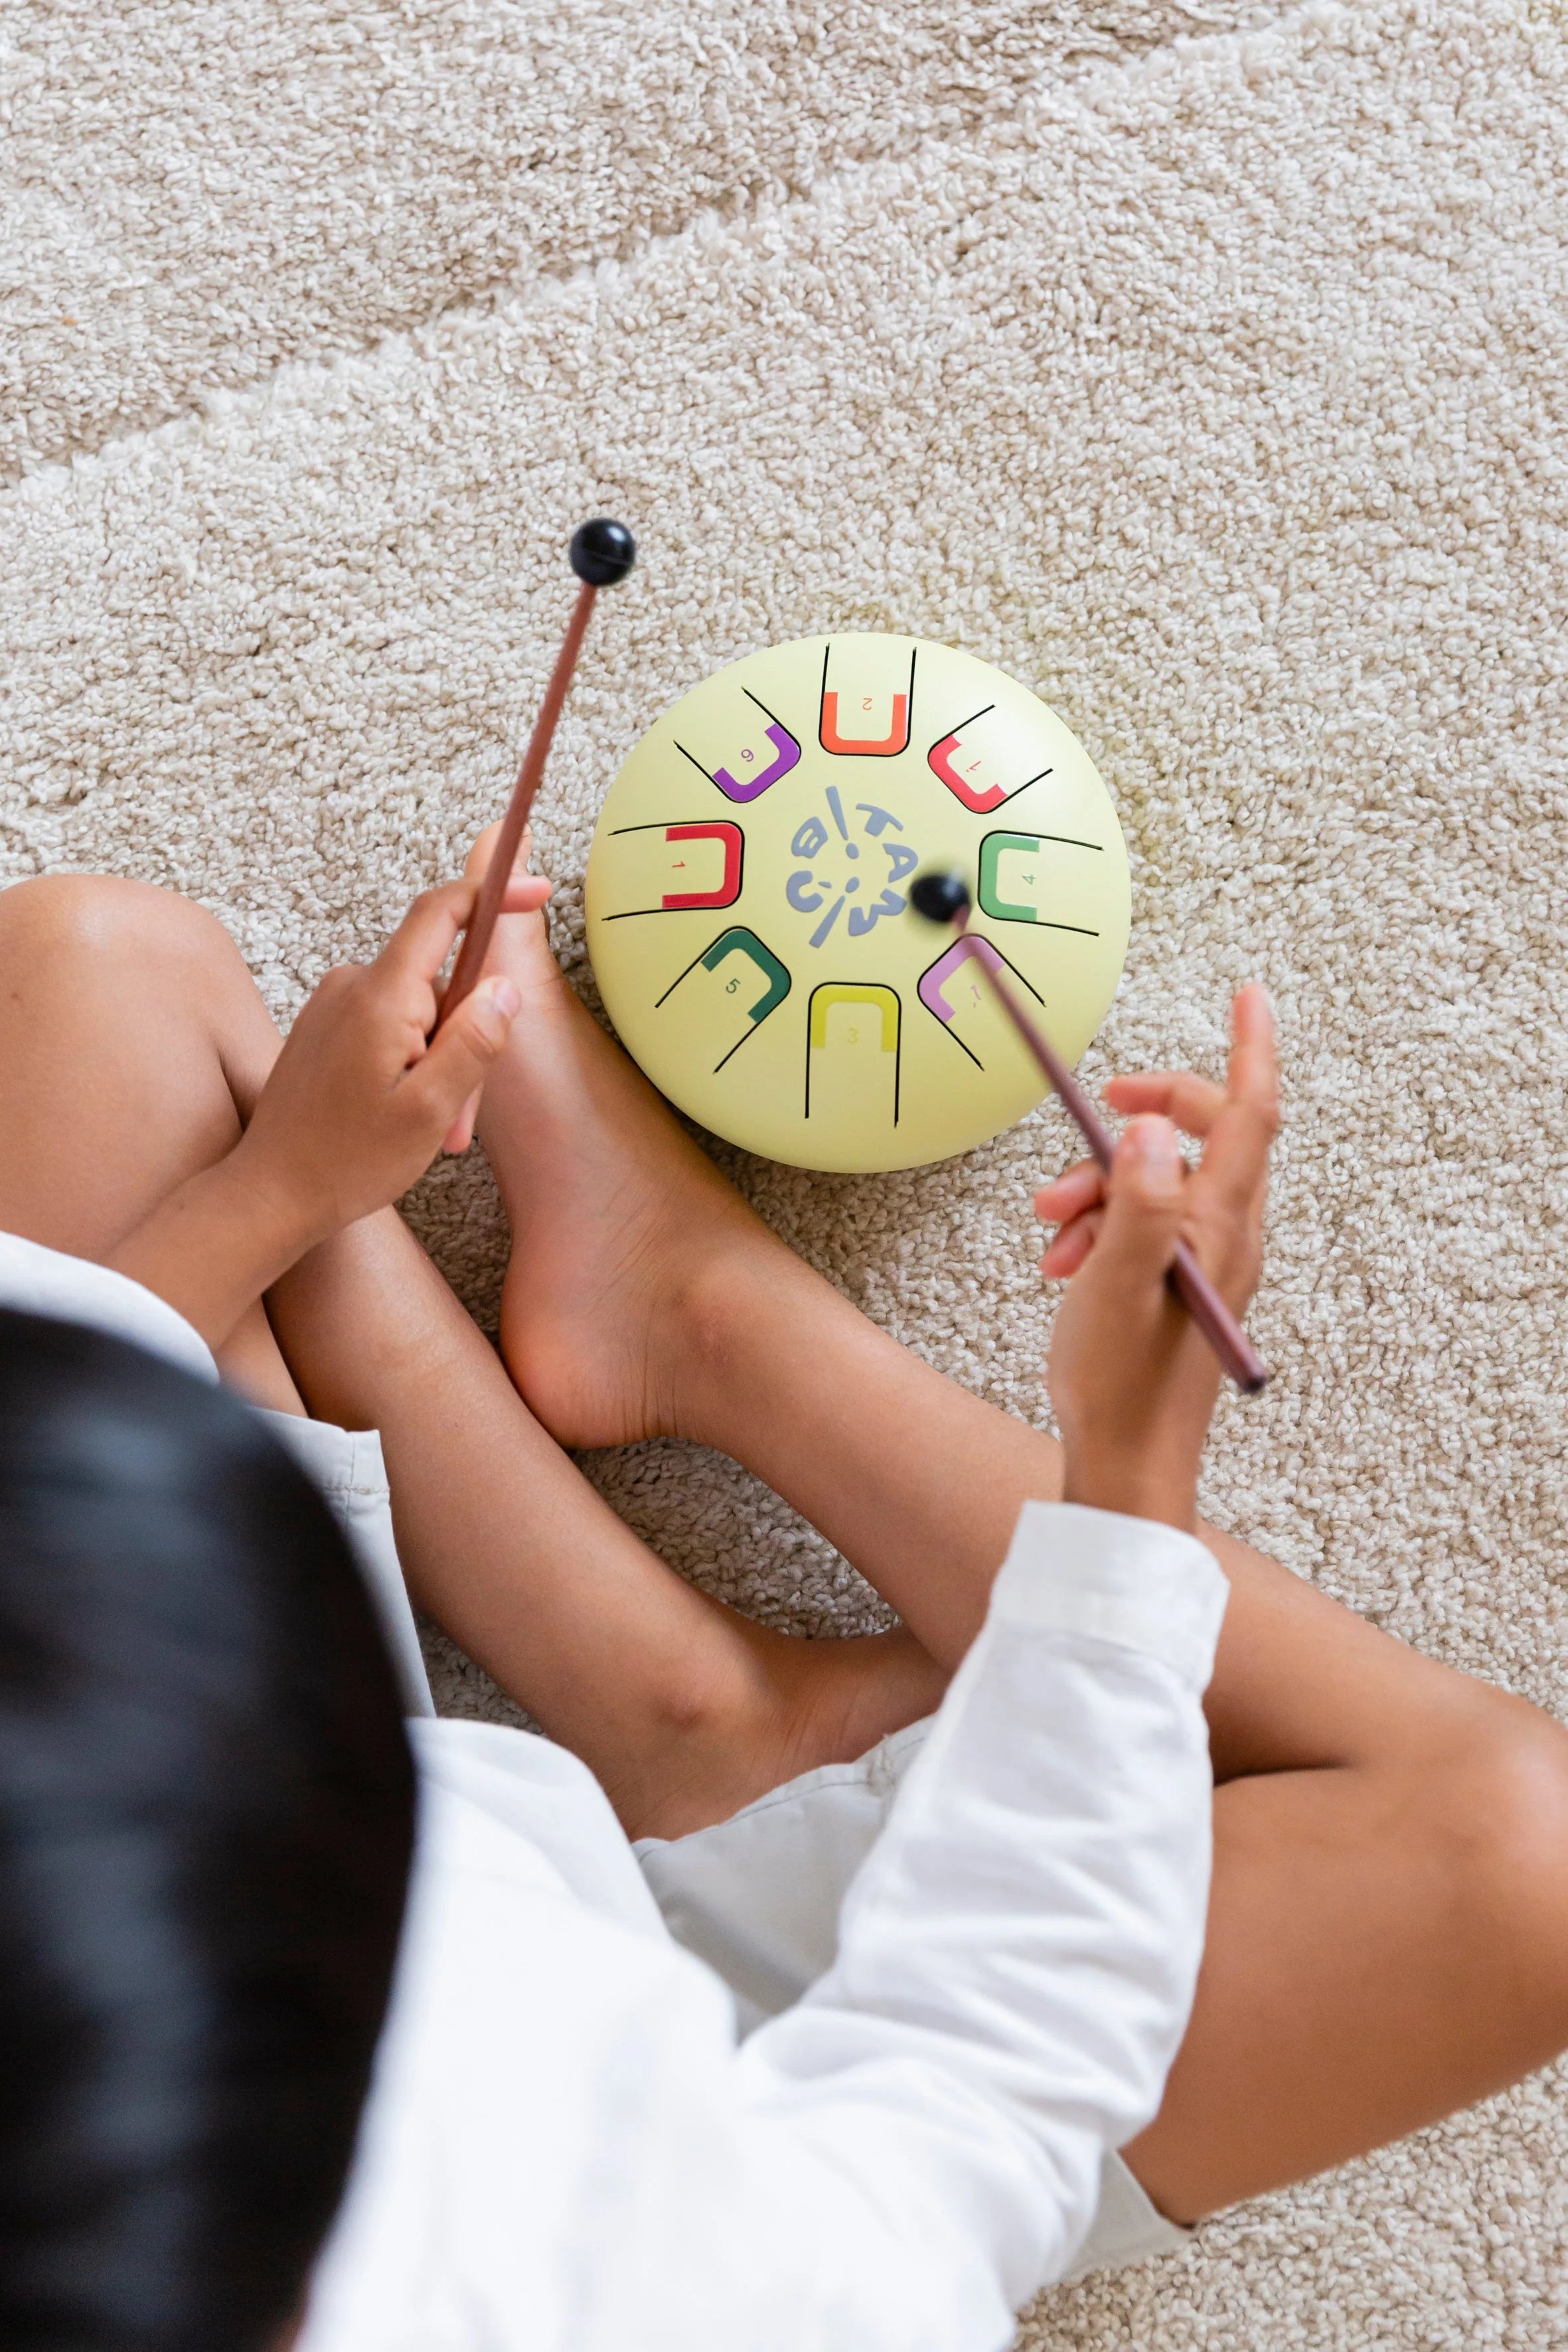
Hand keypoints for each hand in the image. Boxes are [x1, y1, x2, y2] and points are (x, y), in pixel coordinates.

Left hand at [233, 871, 545, 1249]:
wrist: (270, 1194)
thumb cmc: (347, 1162)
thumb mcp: (430, 1110)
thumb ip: (474, 1041)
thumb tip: (504, 987)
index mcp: (380, 997)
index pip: (442, 912)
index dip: (494, 891)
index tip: (536, 890)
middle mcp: (351, 986)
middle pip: (440, 975)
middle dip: (468, 1031)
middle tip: (462, 1112)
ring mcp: (334, 1005)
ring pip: (418, 1007)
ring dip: (438, 1057)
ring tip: (427, 1126)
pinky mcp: (327, 1027)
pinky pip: (390, 1024)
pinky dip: (411, 1062)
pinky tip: (400, 1114)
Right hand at [1037, 985, 1276, 1529]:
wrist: (1128, 1466)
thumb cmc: (1122, 1387)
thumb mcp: (1117, 1283)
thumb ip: (1136, 1201)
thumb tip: (1146, 1125)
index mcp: (1222, 1226)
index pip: (1250, 1111)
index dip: (1251, 1046)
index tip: (1249, 993)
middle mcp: (1227, 1235)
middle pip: (1196, 1133)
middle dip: (1132, 1119)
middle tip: (1088, 1112)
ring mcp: (1206, 1259)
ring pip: (1157, 1177)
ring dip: (1098, 1185)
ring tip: (1050, 1229)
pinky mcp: (1179, 1281)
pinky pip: (1144, 1220)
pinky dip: (1100, 1224)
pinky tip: (1062, 1262)